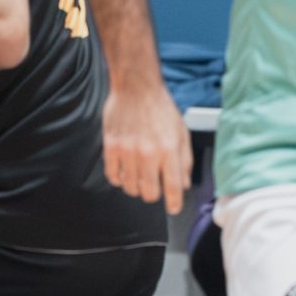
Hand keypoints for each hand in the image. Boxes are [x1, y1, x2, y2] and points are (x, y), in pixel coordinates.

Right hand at [101, 77, 191, 213]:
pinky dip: (119, 178)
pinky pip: (113, 176)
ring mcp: (127, 151)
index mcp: (169, 150)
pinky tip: (125, 170)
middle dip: (153, 194)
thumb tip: (183, 184)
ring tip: (138, 176)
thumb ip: (185, 160)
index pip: (173, 188)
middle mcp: (148, 153)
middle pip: (149, 193)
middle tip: (153, 185)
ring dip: (135, 186)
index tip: (173, 208)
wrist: (136, 87)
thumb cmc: (161, 109)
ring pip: (130, 187)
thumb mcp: (182, 132)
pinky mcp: (111, 146)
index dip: (174, 203)